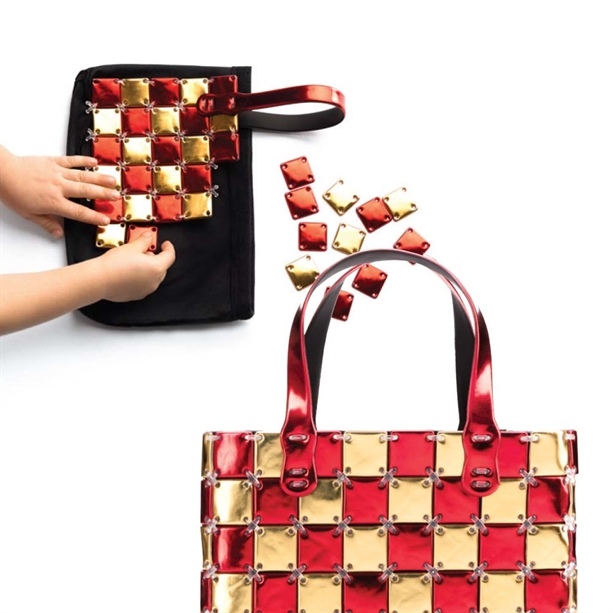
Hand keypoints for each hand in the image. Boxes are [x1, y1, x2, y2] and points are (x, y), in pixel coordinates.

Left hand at [0, 145, 119, 237]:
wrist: (2, 172)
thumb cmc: (13, 192)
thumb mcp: (29, 214)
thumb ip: (47, 224)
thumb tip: (59, 234)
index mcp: (54, 203)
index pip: (79, 213)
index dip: (94, 217)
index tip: (106, 220)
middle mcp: (59, 187)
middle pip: (86, 192)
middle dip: (103, 195)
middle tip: (117, 197)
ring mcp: (57, 173)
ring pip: (83, 176)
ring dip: (99, 179)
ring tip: (113, 180)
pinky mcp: (53, 161)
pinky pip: (71, 161)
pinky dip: (83, 161)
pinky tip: (94, 162)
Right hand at [97, 233, 175, 301]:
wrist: (100, 279)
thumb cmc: (115, 264)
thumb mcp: (132, 247)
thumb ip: (144, 241)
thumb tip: (148, 237)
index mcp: (157, 268)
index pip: (170, 256)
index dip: (169, 248)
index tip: (166, 244)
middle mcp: (154, 281)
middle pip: (161, 267)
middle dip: (155, 258)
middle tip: (145, 250)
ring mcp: (146, 290)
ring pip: (153, 276)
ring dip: (148, 268)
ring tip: (135, 260)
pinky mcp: (137, 295)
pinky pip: (144, 284)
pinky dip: (141, 277)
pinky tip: (130, 271)